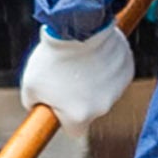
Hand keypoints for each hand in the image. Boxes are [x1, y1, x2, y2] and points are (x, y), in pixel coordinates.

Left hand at [17, 25, 132, 129]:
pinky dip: (106, 66)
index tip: (60, 107)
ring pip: (104, 91)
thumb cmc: (52, 57)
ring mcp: (118, 89)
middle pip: (90, 110)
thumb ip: (34, 103)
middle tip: (66, 75)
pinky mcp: (127, 70)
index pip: (74, 132)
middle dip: (80, 97)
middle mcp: (102, 107)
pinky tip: (94, 53)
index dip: (66, 119)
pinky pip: (115, 74)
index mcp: (79, 116)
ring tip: (79, 60)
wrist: (77, 26)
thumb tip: (37, 107)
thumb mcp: (30, 84)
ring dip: (94, 80)